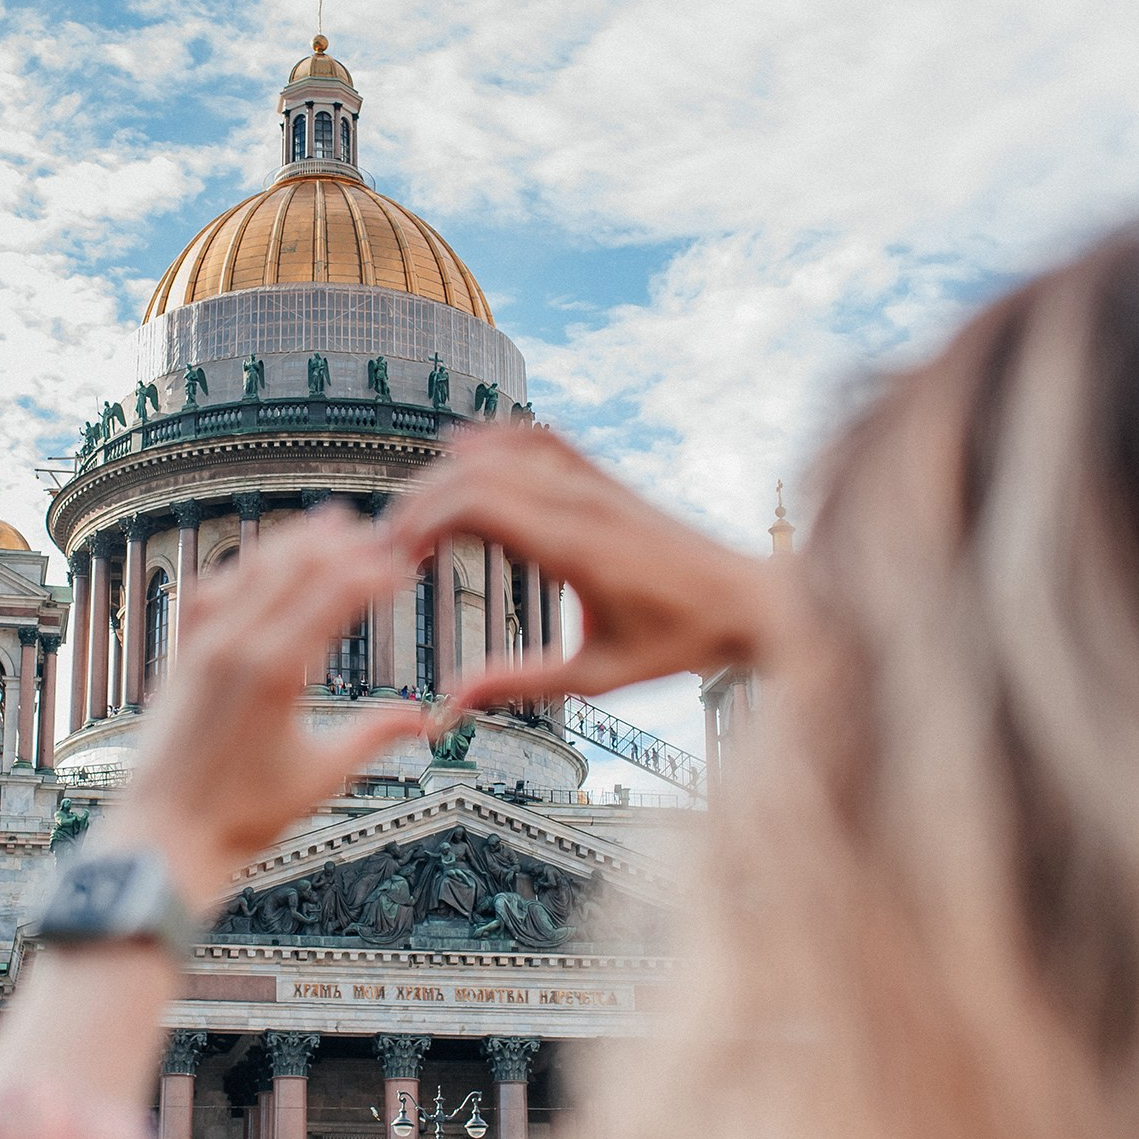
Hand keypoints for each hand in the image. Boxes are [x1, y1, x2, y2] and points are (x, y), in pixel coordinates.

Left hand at [100, 505, 431, 906]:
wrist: (166, 835)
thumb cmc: (242, 817)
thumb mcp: (321, 776)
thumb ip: (374, 736)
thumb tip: (426, 720)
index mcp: (275, 672)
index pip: (334, 594)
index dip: (374, 572)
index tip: (406, 564)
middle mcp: (233, 647)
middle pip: (296, 567)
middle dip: (342, 544)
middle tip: (379, 532)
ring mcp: (200, 647)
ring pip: (251, 569)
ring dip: (294, 543)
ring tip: (331, 522)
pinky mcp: (180, 656)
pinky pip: (211, 590)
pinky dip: (244, 567)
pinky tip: (263, 561)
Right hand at [385, 424, 783, 709]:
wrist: (750, 601)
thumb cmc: (679, 643)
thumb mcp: (597, 676)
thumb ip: (521, 683)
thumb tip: (453, 701)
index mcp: (575, 547)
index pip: (474, 504)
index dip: (420, 524)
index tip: (394, 562)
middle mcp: (582, 503)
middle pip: (474, 472)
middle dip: (418, 501)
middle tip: (387, 546)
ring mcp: (596, 483)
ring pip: (503, 450)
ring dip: (449, 474)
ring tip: (416, 514)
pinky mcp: (606, 478)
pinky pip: (542, 438)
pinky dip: (498, 437)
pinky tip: (465, 447)